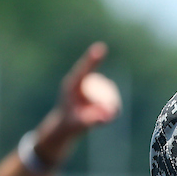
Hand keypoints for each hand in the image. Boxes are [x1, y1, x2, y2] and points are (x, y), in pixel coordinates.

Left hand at [31, 43, 121, 165]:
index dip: (93, 58)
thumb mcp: (79, 123)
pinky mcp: (95, 94)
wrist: (64, 128)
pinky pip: (108, 98)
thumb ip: (91, 120)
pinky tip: (106, 116)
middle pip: (101, 85)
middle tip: (105, 113)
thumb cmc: (68, 124)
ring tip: (102, 117)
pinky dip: (111, 108)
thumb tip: (108, 116)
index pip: (84, 69)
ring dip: (110, 102)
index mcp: (72, 84)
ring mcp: (89, 88)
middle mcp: (81, 83)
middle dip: (107, 97)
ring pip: (106, 92)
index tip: (101, 48)